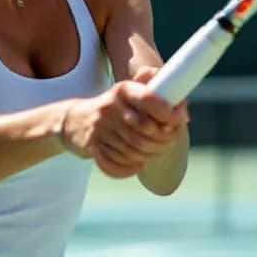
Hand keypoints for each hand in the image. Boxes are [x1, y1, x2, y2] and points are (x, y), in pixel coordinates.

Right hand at [61, 68, 188, 178]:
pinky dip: (130, 168)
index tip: (180, 120)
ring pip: (134, 150)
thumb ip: (156, 89)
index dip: (170, 113)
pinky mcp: (91, 147)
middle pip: (147, 131)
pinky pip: (117, 165)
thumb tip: (181, 105)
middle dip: (163, 141)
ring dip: (148, 156)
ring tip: (152, 152)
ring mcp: (99, 128)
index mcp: (123, 90)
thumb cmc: (114, 107)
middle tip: (168, 142)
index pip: (151, 100)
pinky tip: (135, 163)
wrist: (74, 120)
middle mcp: (110, 107)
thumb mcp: (131, 90)